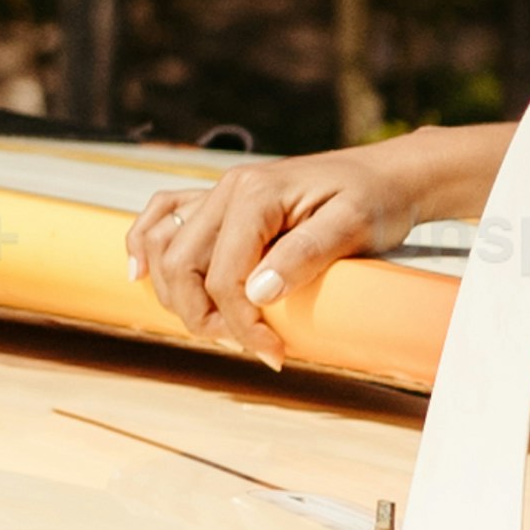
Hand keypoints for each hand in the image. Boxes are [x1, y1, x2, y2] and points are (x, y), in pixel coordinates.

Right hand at [125, 139, 450, 366]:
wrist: (388, 175)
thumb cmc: (376, 199)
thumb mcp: (353, 226)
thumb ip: (304, 256)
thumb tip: (257, 294)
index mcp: (255, 194)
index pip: (224, 275)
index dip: (241, 324)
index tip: (275, 354)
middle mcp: (227, 189)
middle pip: (182, 265)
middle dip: (205, 317)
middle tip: (250, 347)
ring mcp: (219, 193)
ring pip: (164, 247)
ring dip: (177, 295)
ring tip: (219, 328)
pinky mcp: (221, 202)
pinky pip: (165, 217)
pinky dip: (146, 245)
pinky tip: (141, 274)